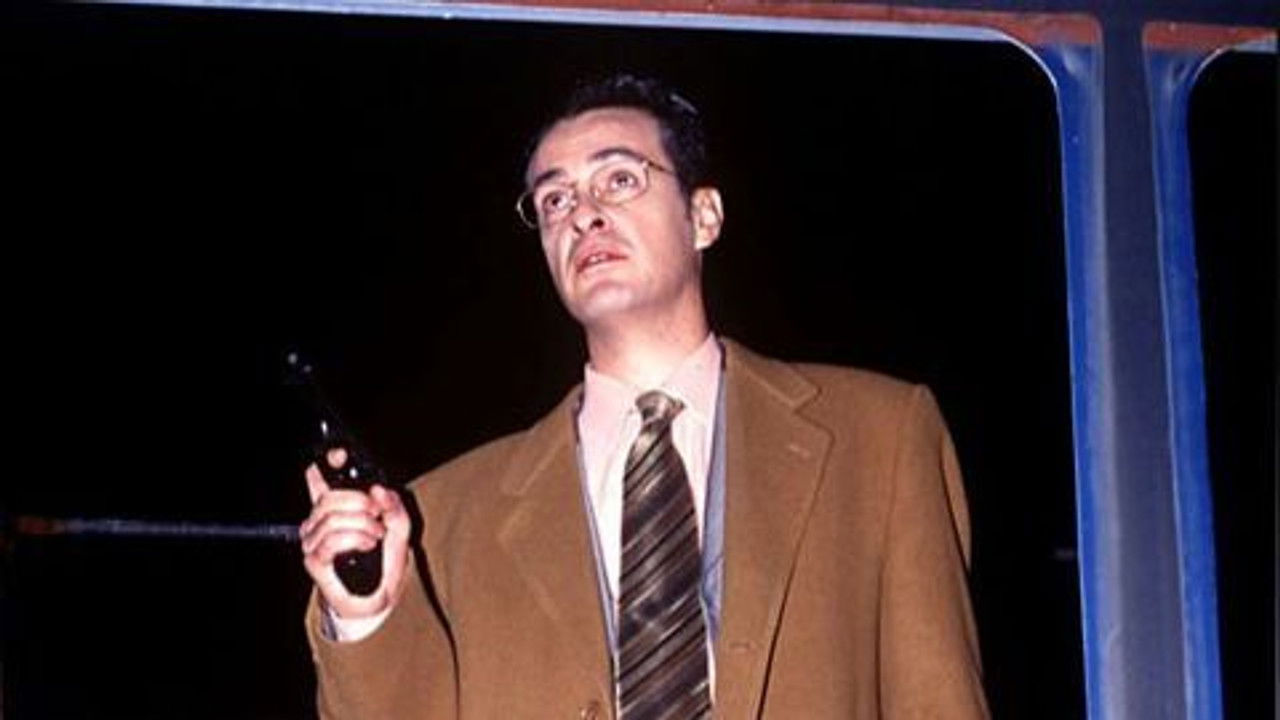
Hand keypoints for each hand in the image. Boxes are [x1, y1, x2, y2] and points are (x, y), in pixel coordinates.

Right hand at [300, 448, 410, 619]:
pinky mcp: (314, 560)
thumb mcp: (400, 531)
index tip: (339, 456)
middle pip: (330, 497)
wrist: (378, 600)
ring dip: (362, 525)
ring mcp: (314, 541)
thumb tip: (379, 490)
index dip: (326, 463)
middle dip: (360, 502)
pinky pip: (331, 540)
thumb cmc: (384, 564)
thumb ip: (395, 508)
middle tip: (378, 516)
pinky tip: (366, 544)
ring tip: (375, 536)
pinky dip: (354, 539)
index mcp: (335, 509)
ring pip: (332, 519)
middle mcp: (318, 523)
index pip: (317, 478)